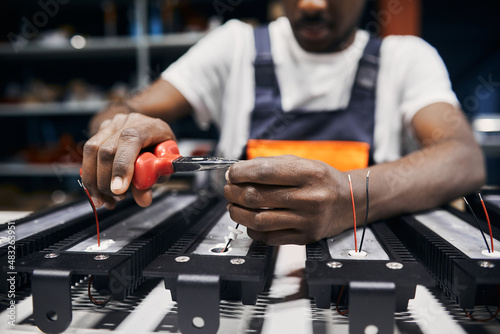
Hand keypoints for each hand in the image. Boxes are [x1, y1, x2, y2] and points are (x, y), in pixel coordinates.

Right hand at [81, 113, 174, 208]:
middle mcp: (128, 122)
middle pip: (107, 149)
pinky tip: (97, 191)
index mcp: (150, 127)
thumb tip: (143, 200)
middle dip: (106, 181)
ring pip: (92, 150)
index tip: (118, 190)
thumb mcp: (163, 166)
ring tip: (103, 200)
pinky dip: (90, 176)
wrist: (153, 132)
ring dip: (94, 181)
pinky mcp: (100, 131)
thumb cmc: (161, 150)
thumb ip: (152, 181)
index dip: (122, 166)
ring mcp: (112, 124)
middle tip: (116, 198)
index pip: (130, 140)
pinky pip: (88, 153)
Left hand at [224, 156, 353, 244]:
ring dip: (238, 213)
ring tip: (233, 206)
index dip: (241, 173)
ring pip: (259, 220)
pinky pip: (269, 238)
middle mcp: (310, 197)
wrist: (350, 202)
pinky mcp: (305, 237)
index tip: (231, 174)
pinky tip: (250, 221)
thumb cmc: (323, 180)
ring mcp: (307, 220)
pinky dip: (252, 229)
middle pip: (257, 197)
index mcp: (309, 173)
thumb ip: (271, 164)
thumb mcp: (303, 162)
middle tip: (229, 189)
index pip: (264, 172)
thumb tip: (238, 171)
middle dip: (234, 192)